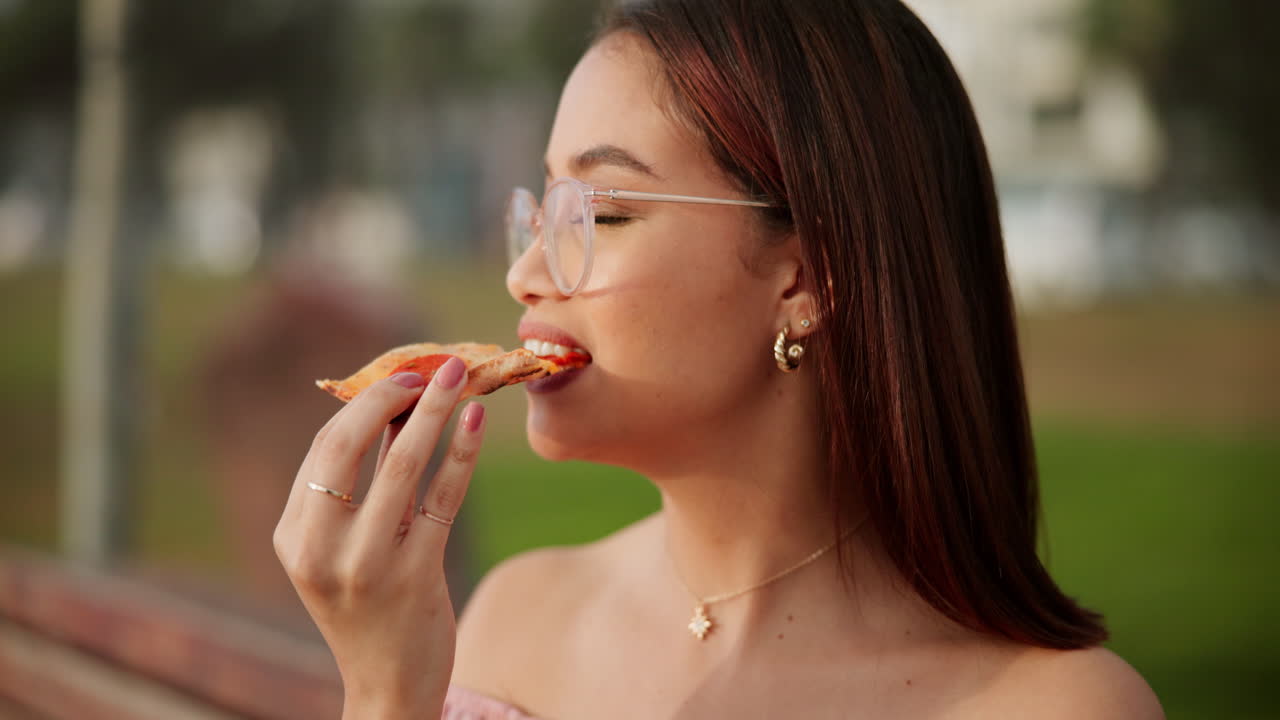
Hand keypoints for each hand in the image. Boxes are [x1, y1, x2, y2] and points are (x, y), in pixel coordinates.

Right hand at [273, 357, 485, 716]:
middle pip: (346, 447)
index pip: (323, 449)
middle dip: (390, 396)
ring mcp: (366, 564)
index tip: (402, 377)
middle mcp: (319, 548)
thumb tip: (391, 406)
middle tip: (429, 368)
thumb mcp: (343, 550)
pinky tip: (476, 421)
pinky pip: (443, 498)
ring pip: (401, 465)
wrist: (388, 687)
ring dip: (434, 411)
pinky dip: (461, 452)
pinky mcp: (415, 576)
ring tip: (460, 375)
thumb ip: (358, 488)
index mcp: (293, 536)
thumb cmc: (369, 607)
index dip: (363, 404)